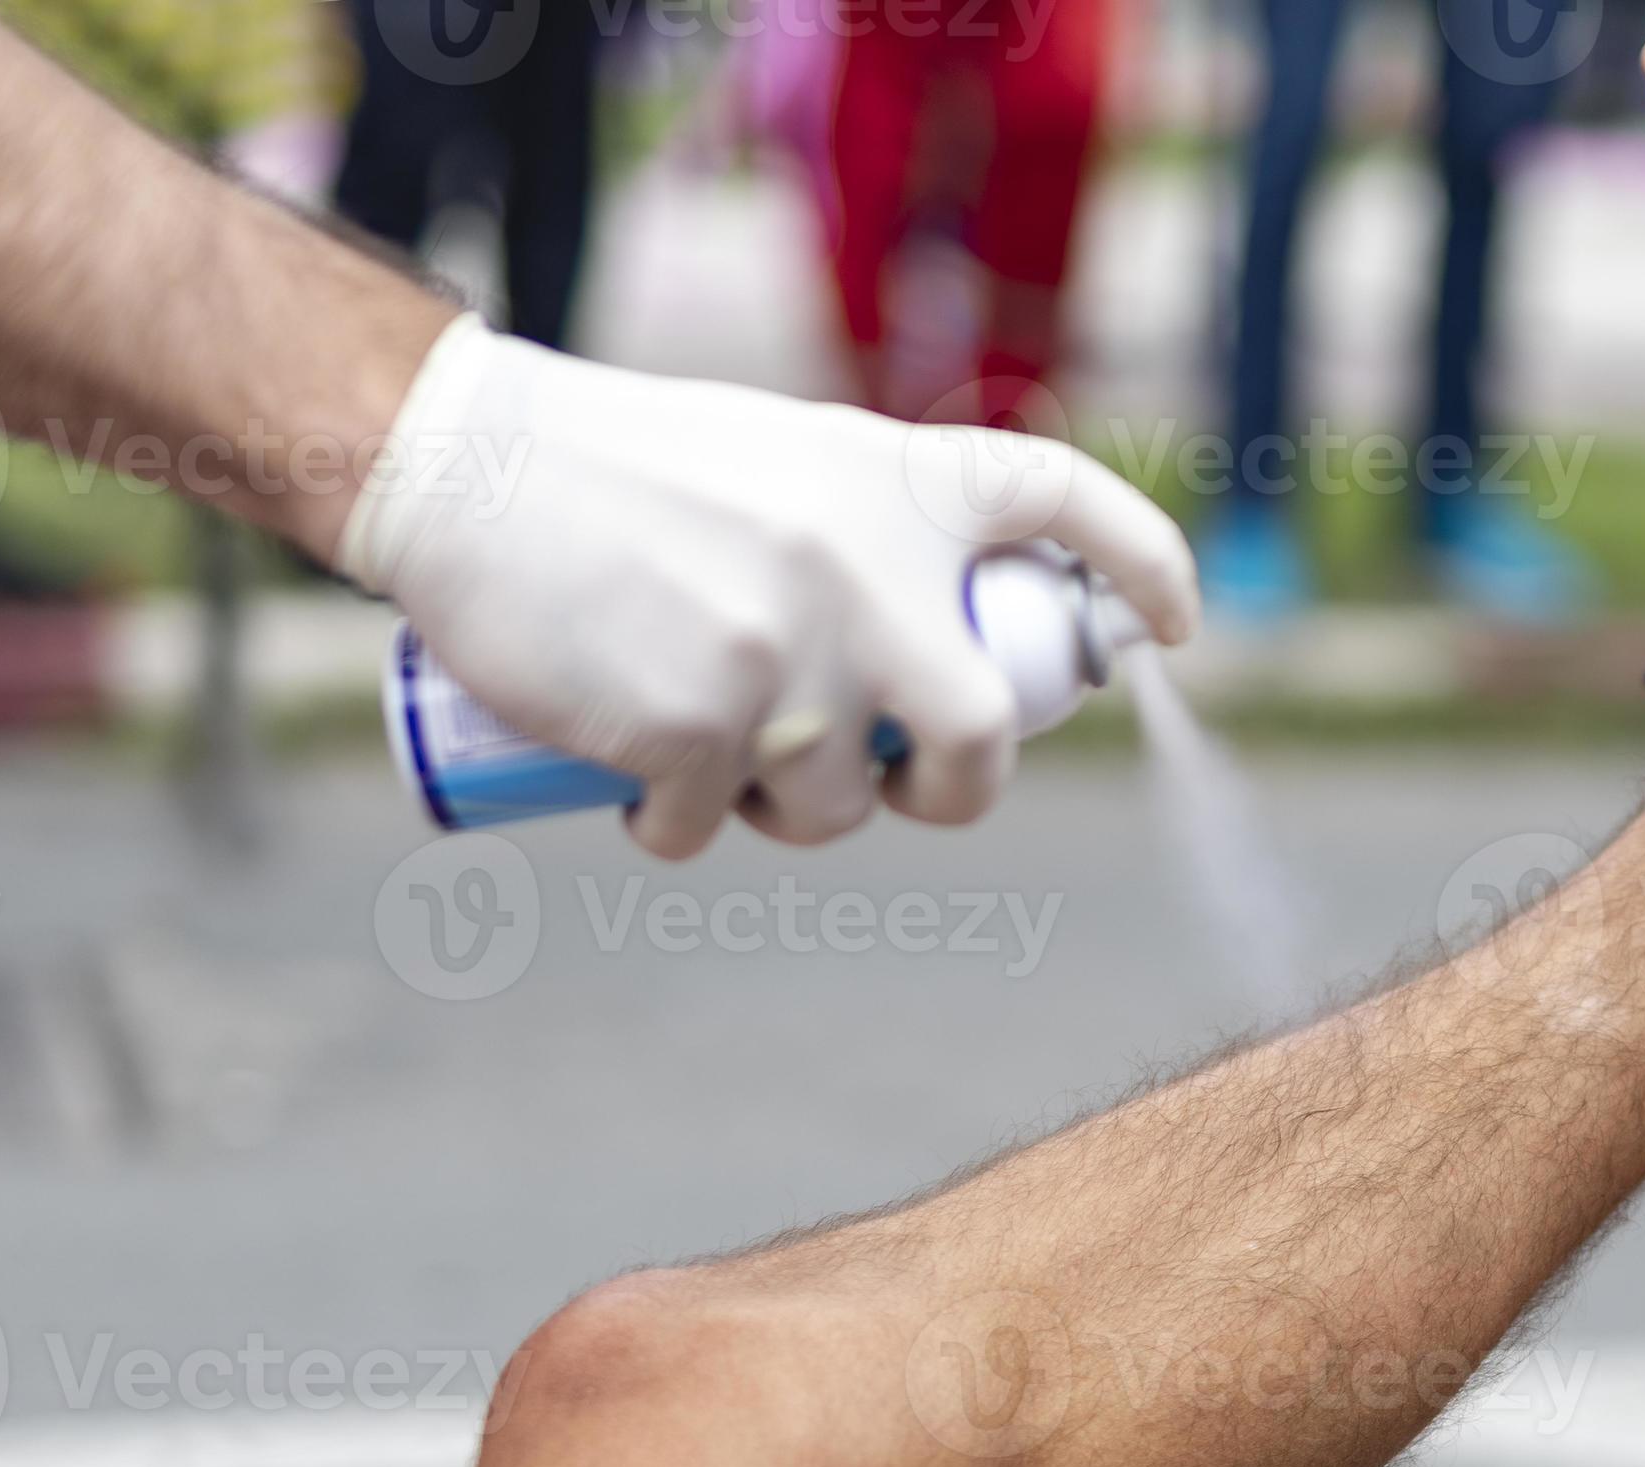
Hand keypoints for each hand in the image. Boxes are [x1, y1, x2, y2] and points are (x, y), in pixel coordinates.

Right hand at [338, 317, 1197, 858]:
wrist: (466, 470)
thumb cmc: (621, 469)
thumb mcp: (788, 460)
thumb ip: (879, 535)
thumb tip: (948, 652)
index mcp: (897, 483)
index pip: (1066, 502)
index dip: (1145, 564)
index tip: (1177, 624)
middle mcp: (868, 569)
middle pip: (983, 739)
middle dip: (951, 790)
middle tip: (905, 785)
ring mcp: (789, 658)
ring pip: (833, 804)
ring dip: (779, 808)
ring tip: (711, 745)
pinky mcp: (696, 729)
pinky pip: (706, 827)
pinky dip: (669, 824)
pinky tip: (627, 775)